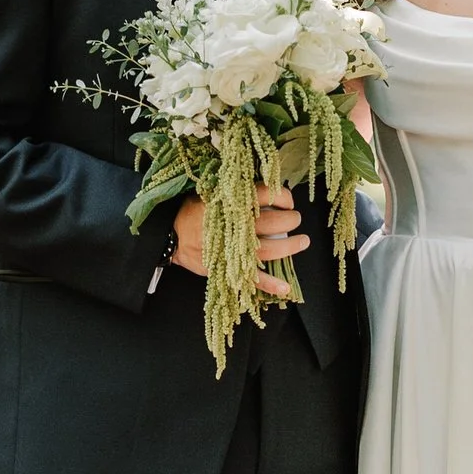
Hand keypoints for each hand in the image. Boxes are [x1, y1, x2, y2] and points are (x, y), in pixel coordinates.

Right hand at [169, 188, 308, 299]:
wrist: (170, 236)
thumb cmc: (193, 211)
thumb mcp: (211, 192)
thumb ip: (236, 191)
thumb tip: (266, 185)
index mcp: (231, 203)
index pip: (266, 194)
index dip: (283, 196)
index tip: (287, 200)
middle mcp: (234, 226)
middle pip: (273, 222)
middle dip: (291, 219)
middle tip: (296, 219)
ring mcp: (233, 251)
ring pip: (270, 250)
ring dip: (290, 246)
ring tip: (302, 241)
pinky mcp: (228, 270)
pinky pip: (253, 280)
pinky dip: (271, 285)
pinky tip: (286, 287)